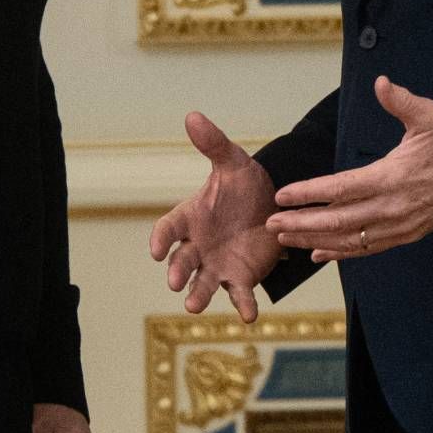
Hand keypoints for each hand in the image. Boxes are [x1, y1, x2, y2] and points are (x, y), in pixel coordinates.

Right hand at [148, 113, 282, 321]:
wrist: (275, 207)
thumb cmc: (245, 185)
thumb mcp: (234, 162)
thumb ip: (213, 144)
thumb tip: (192, 116)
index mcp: (192, 217)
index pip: (168, 228)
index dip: (161, 239)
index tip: (157, 251)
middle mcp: (199, 245)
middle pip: (182, 261)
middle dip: (178, 272)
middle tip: (176, 283)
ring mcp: (218, 265)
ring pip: (203, 284)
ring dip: (198, 295)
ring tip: (194, 306)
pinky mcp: (241, 279)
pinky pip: (239, 295)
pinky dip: (243, 306)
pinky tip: (250, 316)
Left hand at [266, 76, 432, 262]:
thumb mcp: (430, 117)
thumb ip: (401, 102)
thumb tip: (381, 82)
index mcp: (392, 177)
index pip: (342, 188)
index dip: (310, 193)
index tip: (283, 195)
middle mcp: (392, 207)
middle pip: (338, 220)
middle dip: (301, 223)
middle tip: (271, 223)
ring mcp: (398, 226)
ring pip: (349, 239)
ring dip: (314, 240)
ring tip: (284, 238)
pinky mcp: (405, 236)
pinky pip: (367, 249)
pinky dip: (340, 253)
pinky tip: (318, 253)